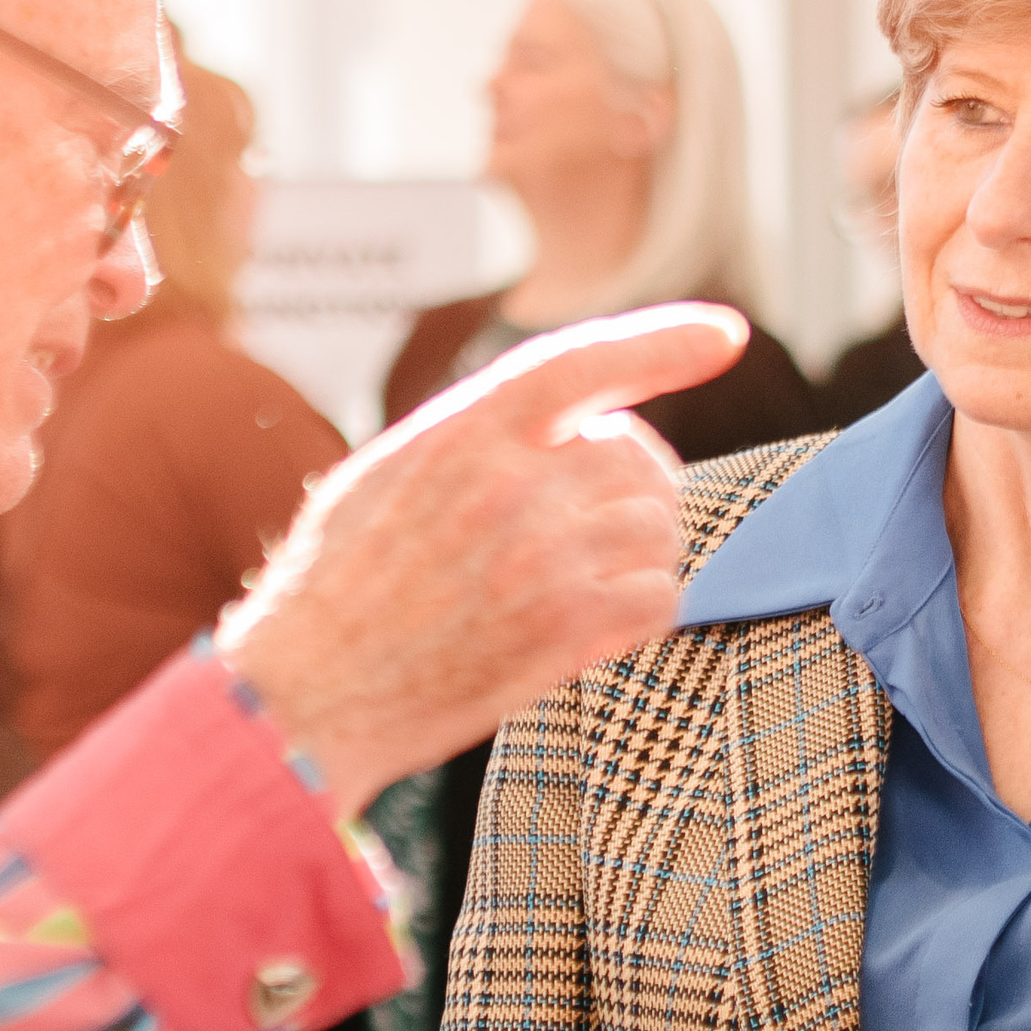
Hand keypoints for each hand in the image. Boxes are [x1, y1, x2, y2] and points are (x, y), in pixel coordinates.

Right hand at [218, 306, 744, 815]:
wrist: (305, 696)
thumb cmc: (337, 590)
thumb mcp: (385, 475)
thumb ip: (475, 438)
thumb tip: (566, 420)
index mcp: (458, 434)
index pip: (579, 363)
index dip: (662, 341)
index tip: (725, 334)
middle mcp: (509, 485)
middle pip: (637, 458)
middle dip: (638, 485)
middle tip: (601, 521)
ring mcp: (544, 558)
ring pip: (660, 527)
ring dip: (644, 550)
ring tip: (588, 575)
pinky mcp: (568, 630)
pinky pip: (662, 596)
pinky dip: (648, 605)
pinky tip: (601, 619)